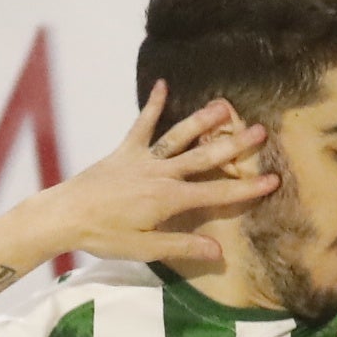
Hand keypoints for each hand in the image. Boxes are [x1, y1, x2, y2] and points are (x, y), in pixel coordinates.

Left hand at [37, 85, 276, 265]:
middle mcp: (161, 174)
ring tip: (225, 106)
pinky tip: (163, 84)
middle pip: (204, 158)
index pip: (216, 194)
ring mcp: (143, 159)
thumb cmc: (103, 236)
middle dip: (235, 146)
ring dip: (203, 121)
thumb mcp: (144, 250)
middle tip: (261, 131)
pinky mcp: (124, 151)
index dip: (246, 189)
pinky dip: (153, 106)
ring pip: (179, 137)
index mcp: (169, 200)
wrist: (63, 215)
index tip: (273, 180)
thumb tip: (219, 252)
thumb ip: (182, 246)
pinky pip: (142, 125)